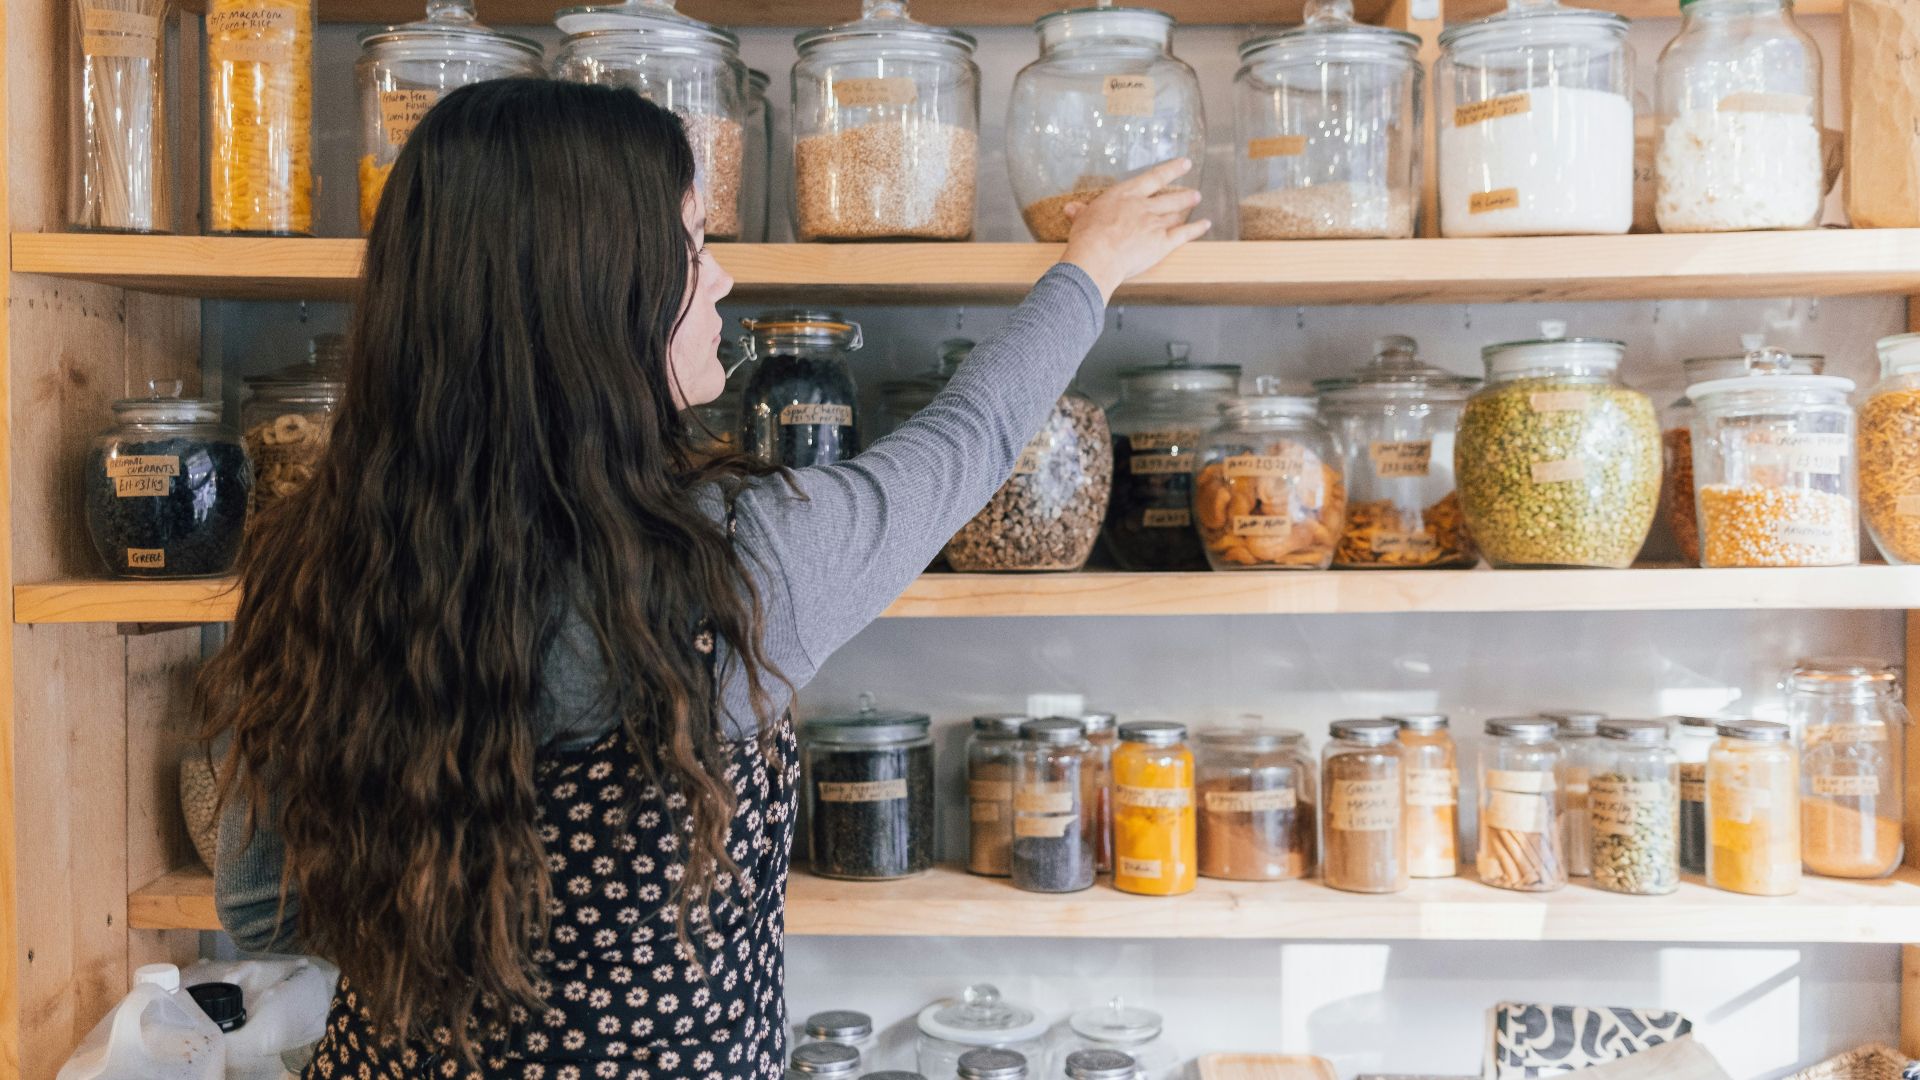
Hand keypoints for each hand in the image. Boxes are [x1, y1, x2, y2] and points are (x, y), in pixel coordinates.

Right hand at [1059, 158, 1210, 303]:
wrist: (1098, 256)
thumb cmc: (1087, 237)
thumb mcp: (1081, 219)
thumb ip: (1081, 212)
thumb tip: (1071, 208)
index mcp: (1125, 196)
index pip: (1152, 178)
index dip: (1170, 170)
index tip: (1184, 163)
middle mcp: (1143, 206)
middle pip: (1169, 196)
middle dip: (1183, 193)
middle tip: (1194, 191)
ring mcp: (1155, 224)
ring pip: (1176, 212)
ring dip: (1187, 206)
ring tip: (1196, 200)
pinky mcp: (1162, 243)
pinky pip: (1183, 234)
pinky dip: (1196, 229)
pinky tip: (1205, 224)